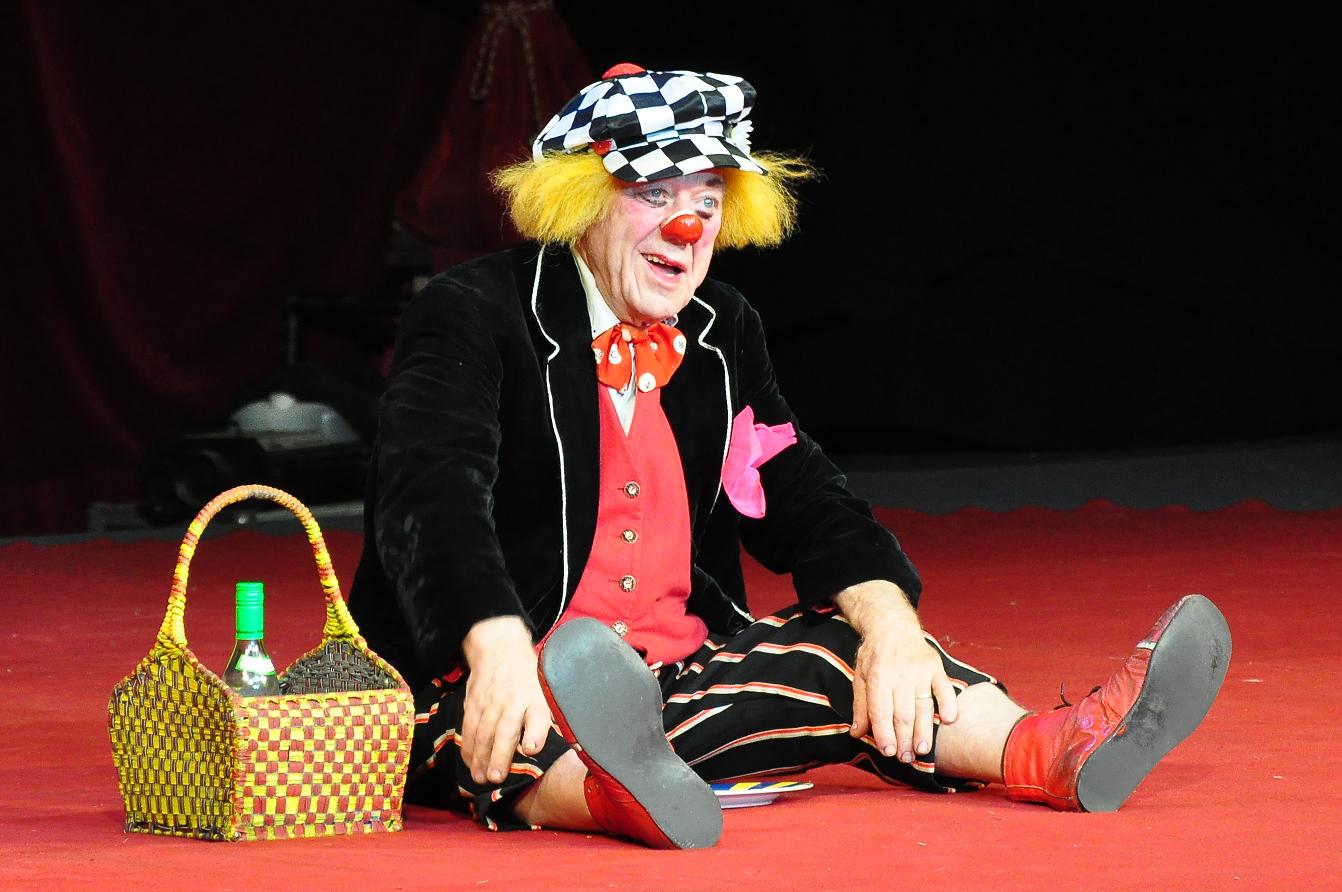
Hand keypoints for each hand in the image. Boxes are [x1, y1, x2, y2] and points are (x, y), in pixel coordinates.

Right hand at [460, 615, 552, 785]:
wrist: (500, 648)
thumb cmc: (530, 675)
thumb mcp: (548, 689)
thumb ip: (554, 717)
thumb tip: (575, 745)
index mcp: (535, 697)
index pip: (537, 715)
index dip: (534, 732)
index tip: (531, 749)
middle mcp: (512, 700)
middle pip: (505, 730)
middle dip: (499, 755)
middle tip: (496, 777)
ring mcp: (490, 701)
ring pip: (483, 732)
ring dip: (481, 757)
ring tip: (481, 778)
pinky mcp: (473, 702)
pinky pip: (468, 727)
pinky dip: (468, 747)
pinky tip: (469, 762)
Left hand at [836, 581, 958, 763]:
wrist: (892, 626)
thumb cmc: (874, 656)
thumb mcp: (860, 677)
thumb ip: (860, 707)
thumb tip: (857, 734)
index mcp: (878, 677)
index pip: (881, 711)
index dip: (884, 733)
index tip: (888, 752)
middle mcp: (899, 674)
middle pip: (903, 713)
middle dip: (904, 739)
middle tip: (906, 758)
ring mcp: (920, 671)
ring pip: (923, 706)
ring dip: (924, 731)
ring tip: (922, 751)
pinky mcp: (936, 667)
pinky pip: (945, 688)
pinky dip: (949, 703)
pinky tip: (949, 720)